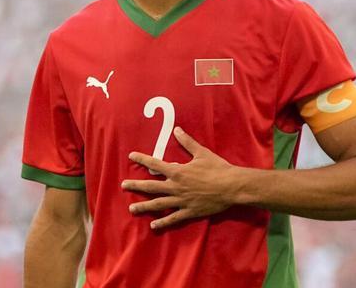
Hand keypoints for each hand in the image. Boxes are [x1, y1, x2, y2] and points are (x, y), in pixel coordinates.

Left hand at [122, 127, 236, 229]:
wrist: (232, 187)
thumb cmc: (218, 168)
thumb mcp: (202, 153)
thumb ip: (187, 142)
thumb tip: (177, 129)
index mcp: (178, 171)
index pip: (155, 164)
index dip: (142, 159)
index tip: (131, 156)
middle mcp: (176, 187)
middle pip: (151, 186)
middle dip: (136, 185)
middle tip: (123, 185)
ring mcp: (181, 201)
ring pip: (159, 204)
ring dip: (144, 206)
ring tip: (132, 208)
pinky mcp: (189, 211)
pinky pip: (173, 218)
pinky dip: (163, 222)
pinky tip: (153, 224)